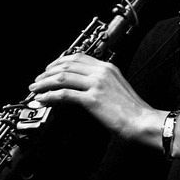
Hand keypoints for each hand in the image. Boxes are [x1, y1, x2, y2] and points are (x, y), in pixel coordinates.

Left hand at [28, 53, 161, 141]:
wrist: (143, 122)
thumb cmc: (132, 111)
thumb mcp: (116, 89)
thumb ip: (100, 84)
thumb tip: (79, 88)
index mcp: (107, 68)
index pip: (77, 57)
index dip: (59, 62)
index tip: (49, 69)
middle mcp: (101, 72)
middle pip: (66, 65)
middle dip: (47, 72)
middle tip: (37, 80)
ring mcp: (97, 84)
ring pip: (62, 77)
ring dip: (44, 83)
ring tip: (35, 90)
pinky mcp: (93, 99)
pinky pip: (64, 94)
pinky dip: (50, 96)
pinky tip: (43, 100)